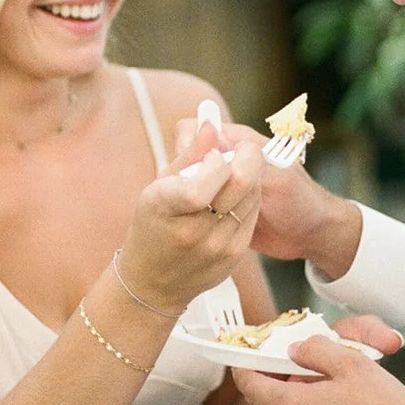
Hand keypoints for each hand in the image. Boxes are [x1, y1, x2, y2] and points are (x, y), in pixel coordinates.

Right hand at [117, 124, 261, 311]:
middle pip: (240, 180)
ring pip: (252, 194)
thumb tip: (210, 123)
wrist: (154, 281)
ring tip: (232, 174)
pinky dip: (248, 197)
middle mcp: (193, 230)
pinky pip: (252, 214)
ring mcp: (217, 246)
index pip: (209, 174)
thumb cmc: (152, 226)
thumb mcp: (159, 186)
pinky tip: (233, 197)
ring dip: (249, 175)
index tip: (212, 153)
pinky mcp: (234, 255)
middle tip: (239, 148)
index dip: (217, 157)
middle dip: (245, 154)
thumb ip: (188, 154)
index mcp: (167, 207)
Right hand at [182, 121, 361, 279]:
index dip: (189, 147)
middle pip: (188, 157)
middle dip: (184, 175)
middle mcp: (226, 160)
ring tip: (198, 216)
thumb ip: (243, 159)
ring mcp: (221, 184)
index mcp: (238, 142)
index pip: (197, 130)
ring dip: (188, 195)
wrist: (313, 235)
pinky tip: (199, 226)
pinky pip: (198, 203)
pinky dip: (195, 212)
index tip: (190, 172)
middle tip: (194, 200)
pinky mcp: (220, 205)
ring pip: (189, 181)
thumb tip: (210, 132)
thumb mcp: (275, 180)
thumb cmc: (301, 202)